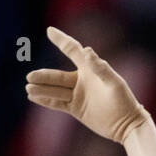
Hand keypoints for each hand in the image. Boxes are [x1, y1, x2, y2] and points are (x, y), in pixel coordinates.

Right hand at [25, 26, 149, 143]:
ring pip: (55, 90)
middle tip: (30, 77)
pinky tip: (33, 97)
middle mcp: (82, 80)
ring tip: (28, 88)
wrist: (126, 124)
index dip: (61, 40)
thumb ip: (100, 68)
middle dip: (43, 76)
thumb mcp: (114, 83)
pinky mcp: (76, 108)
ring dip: (42, 89)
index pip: (72, 50)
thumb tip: (86, 50)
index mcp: (90, 69)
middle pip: (57, 76)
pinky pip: (58, 103)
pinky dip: (46, 100)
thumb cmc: (124, 101)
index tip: (49, 31)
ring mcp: (78, 95)